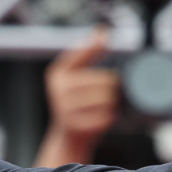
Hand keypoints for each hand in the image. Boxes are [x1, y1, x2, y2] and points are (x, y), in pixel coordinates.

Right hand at [36, 31, 119, 167]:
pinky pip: (107, 117)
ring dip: (113, 105)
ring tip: (103, 109)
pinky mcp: (75, 126)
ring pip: (108, 99)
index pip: (82, 53)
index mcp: (58, 73)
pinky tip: (101, 121)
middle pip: (106, 80)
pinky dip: (109, 119)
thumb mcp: (75, 78)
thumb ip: (87, 54)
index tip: (105, 33)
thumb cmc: (77, 105)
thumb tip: (101, 32)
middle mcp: (58, 89)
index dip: (96, 45)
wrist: (67, 140)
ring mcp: (65, 108)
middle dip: (113, 88)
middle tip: (107, 97)